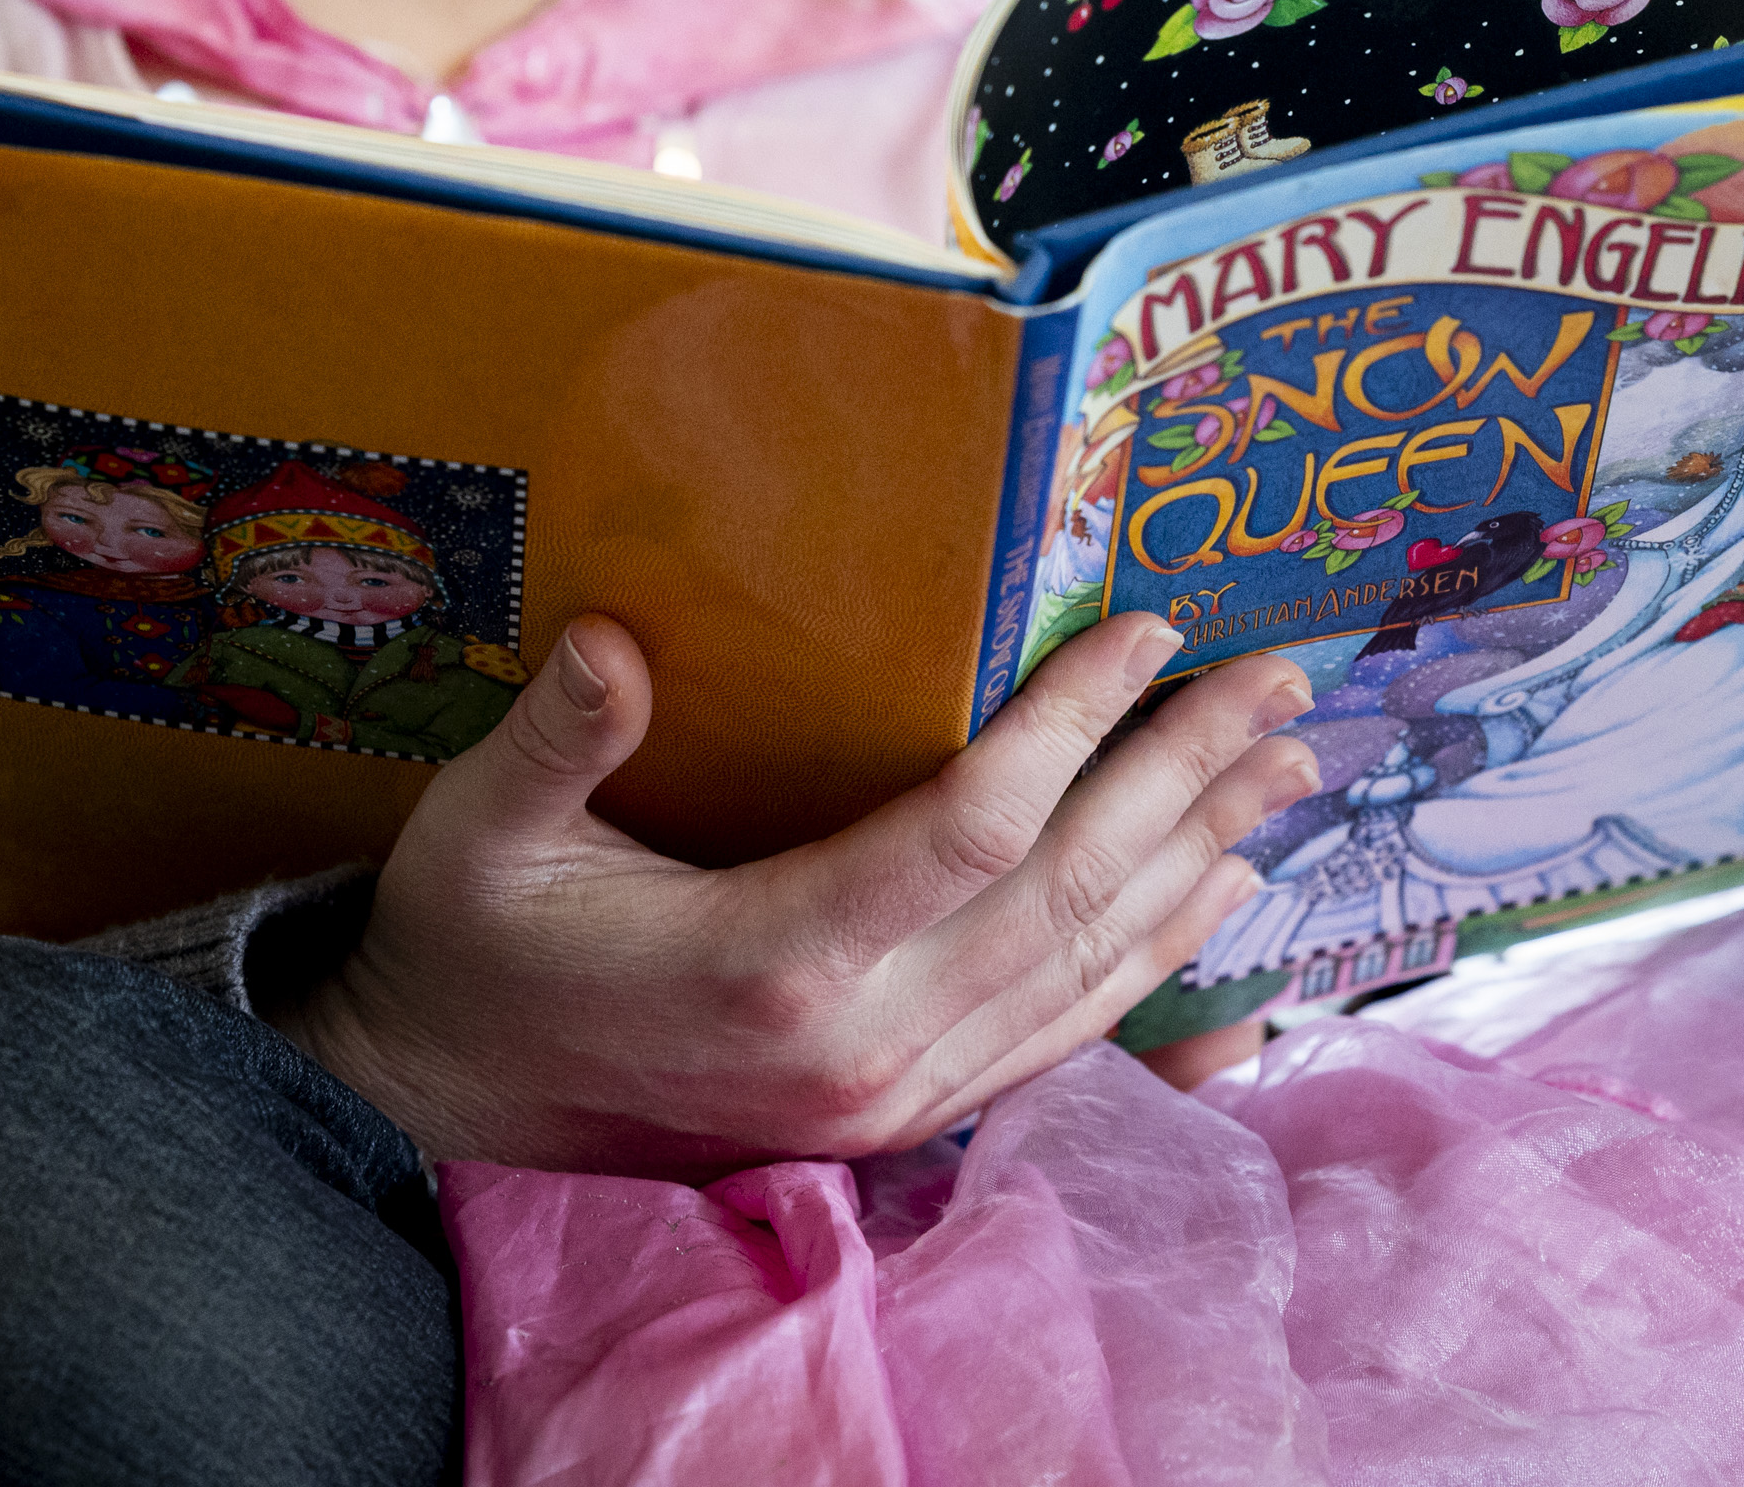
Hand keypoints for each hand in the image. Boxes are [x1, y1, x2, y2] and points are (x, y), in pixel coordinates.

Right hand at [274, 611, 1316, 1177]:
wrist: (460, 1105)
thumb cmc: (477, 947)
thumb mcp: (478, 833)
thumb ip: (553, 741)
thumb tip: (613, 642)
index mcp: (771, 961)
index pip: (973, 830)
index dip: (1073, 725)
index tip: (1146, 627)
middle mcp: (862, 1043)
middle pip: (1068, 895)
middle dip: (1186, 777)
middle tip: (1279, 683)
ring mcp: (896, 1095)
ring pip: (1088, 970)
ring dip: (1197, 860)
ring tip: (1284, 766)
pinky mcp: (906, 1116)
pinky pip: (1064, 1035)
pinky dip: (1155, 962)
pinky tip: (1213, 894)